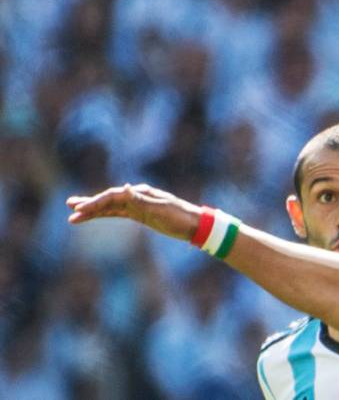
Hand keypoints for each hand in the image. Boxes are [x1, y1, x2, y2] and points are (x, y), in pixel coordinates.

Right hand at [66, 184, 201, 240]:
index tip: (80, 210)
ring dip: (93, 210)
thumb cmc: (179, 216)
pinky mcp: (140, 214)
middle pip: (108, 199)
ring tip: (74, 214)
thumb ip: (140, 200)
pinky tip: (94, 216)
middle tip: (69, 206)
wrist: (194, 224)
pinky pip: (117, 214)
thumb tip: (125, 187)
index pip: (113, 196)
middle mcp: (137, 196)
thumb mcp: (160, 209)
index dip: (95, 202)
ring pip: (110, 207)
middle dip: (89, 203)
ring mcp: (137, 205)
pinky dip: (105, 215)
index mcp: (140, 193)